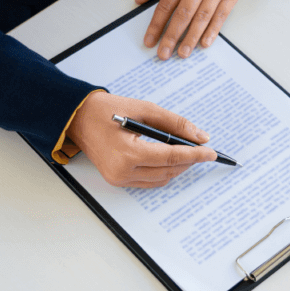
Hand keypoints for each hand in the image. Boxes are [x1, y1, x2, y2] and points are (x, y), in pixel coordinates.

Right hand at [67, 91, 215, 187]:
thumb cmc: (107, 109)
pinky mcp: (117, 180)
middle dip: (189, 160)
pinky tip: (171, 159)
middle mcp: (123, 171)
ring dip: (178, 167)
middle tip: (203, 149)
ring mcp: (119, 178)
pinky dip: (163, 172)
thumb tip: (200, 136)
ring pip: (161, 179)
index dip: (195, 155)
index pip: (172, 157)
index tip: (212, 152)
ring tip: (189, 152)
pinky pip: (148, 181)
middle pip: (169, 171)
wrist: (77, 118)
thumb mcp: (145, 109)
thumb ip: (174, 123)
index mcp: (128, 153)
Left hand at [137, 0, 248, 59]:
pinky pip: (221, 16)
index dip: (157, 24)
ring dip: (191, 37)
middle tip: (164, 54)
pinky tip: (204, 43)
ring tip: (183, 53)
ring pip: (202, 17)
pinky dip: (212, 31)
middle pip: (183, 14)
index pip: (166, 3)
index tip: (150, 40)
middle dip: (172, 36)